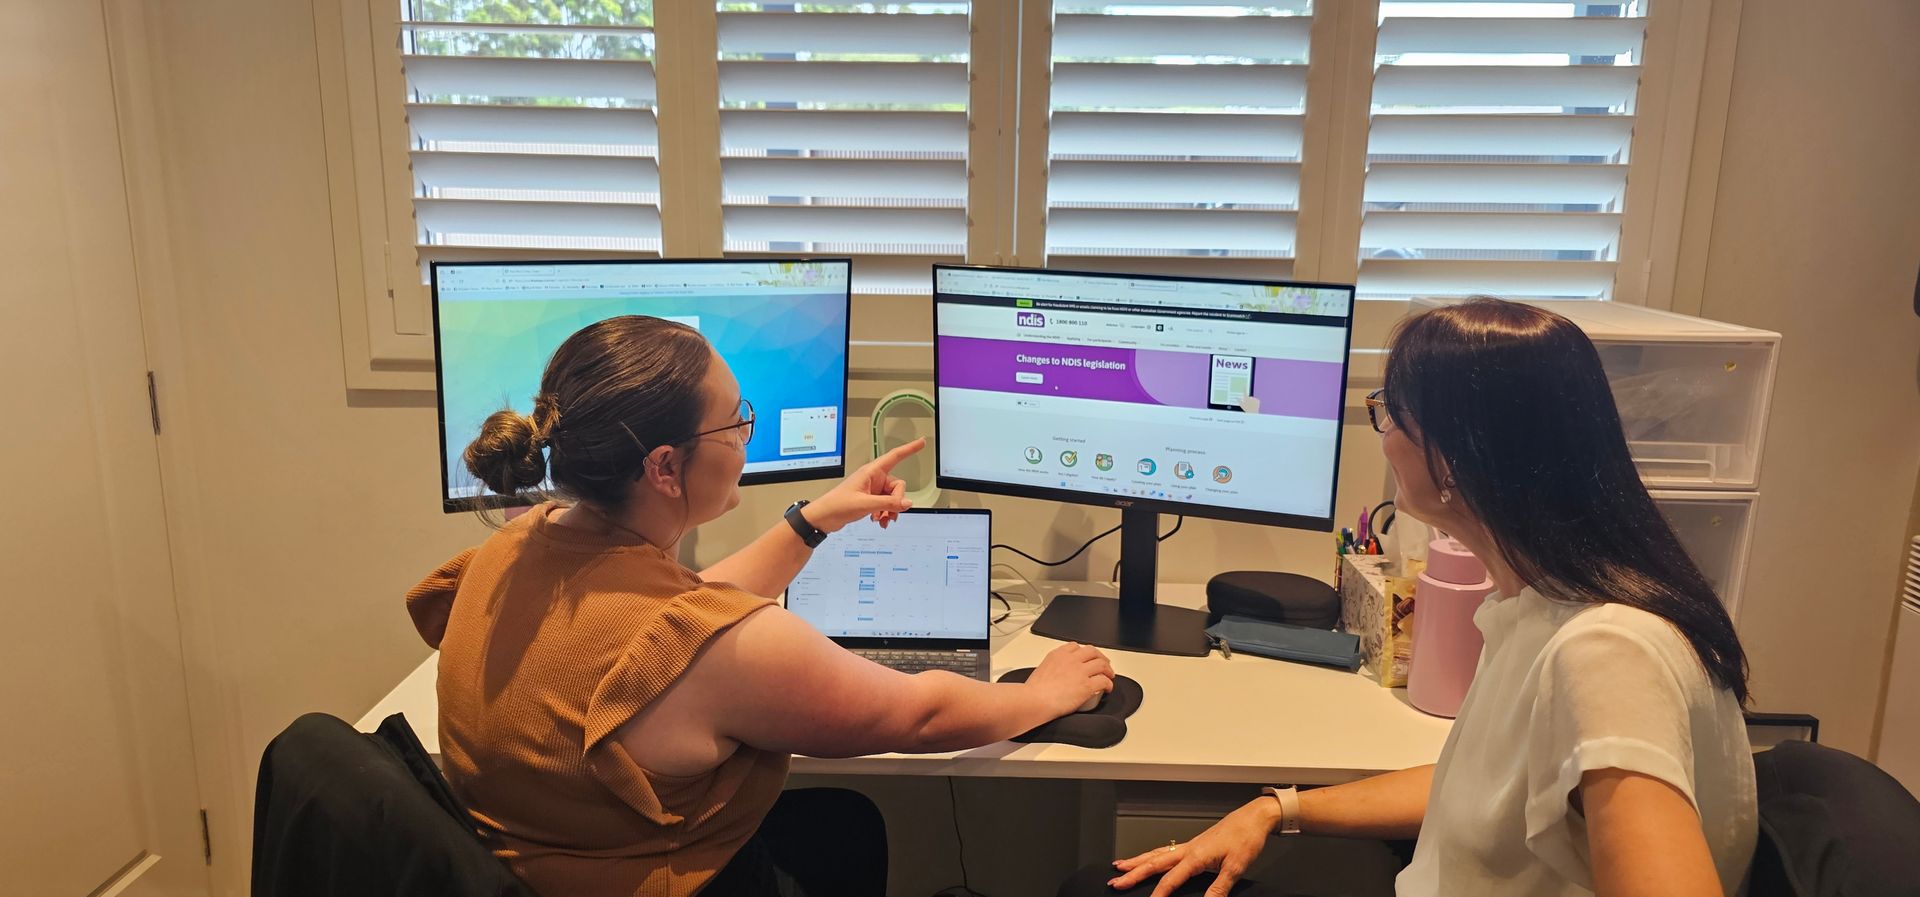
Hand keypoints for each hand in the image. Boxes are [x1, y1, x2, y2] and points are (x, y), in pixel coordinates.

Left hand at [805, 438, 924, 532]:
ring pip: (892, 498)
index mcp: (871, 472)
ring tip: (882, 520)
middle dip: (896, 502)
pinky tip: (878, 520)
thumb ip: (888, 504)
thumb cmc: (837, 504)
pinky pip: (886, 504)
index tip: (921, 443)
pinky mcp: (870, 499)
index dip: (909, 449)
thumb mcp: (865, 504)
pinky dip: (885, 513)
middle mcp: (873, 478)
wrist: (824, 517)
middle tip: (889, 513)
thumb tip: (907, 503)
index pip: (894, 456)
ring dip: (890, 510)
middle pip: (897, 486)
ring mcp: (872, 489)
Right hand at [1027, 642, 1114, 716]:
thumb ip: (1051, 669)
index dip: (1084, 652)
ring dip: (1108, 670)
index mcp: (1058, 655)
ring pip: (1102, 664)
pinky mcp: (1087, 685)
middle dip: (1100, 657)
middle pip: (1092, 651)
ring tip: (1109, 676)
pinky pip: (1104, 681)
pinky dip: (1109, 684)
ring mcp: (1080, 672)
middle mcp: (1071, 660)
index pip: (1075, 646)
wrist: (1034, 700)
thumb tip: (1055, 676)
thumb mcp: (1040, 671)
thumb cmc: (1033, 692)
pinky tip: (1108, 689)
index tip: (1086, 657)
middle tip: (1104, 664)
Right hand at [1110, 798, 1280, 896]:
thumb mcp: (1236, 867)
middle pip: (1154, 863)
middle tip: (1115, 881)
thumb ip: (1218, 888)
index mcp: (1196, 856)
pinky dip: (1152, 855)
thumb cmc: (1246, 838)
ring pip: (1156, 854)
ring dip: (1137, 861)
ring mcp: (1190, 845)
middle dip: (1133, 873)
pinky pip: (1166, 850)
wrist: (1253, 818)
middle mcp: (1188, 849)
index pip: (1170, 879)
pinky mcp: (1195, 844)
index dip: (1158, 894)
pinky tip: (1149, 857)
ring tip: (1121, 866)